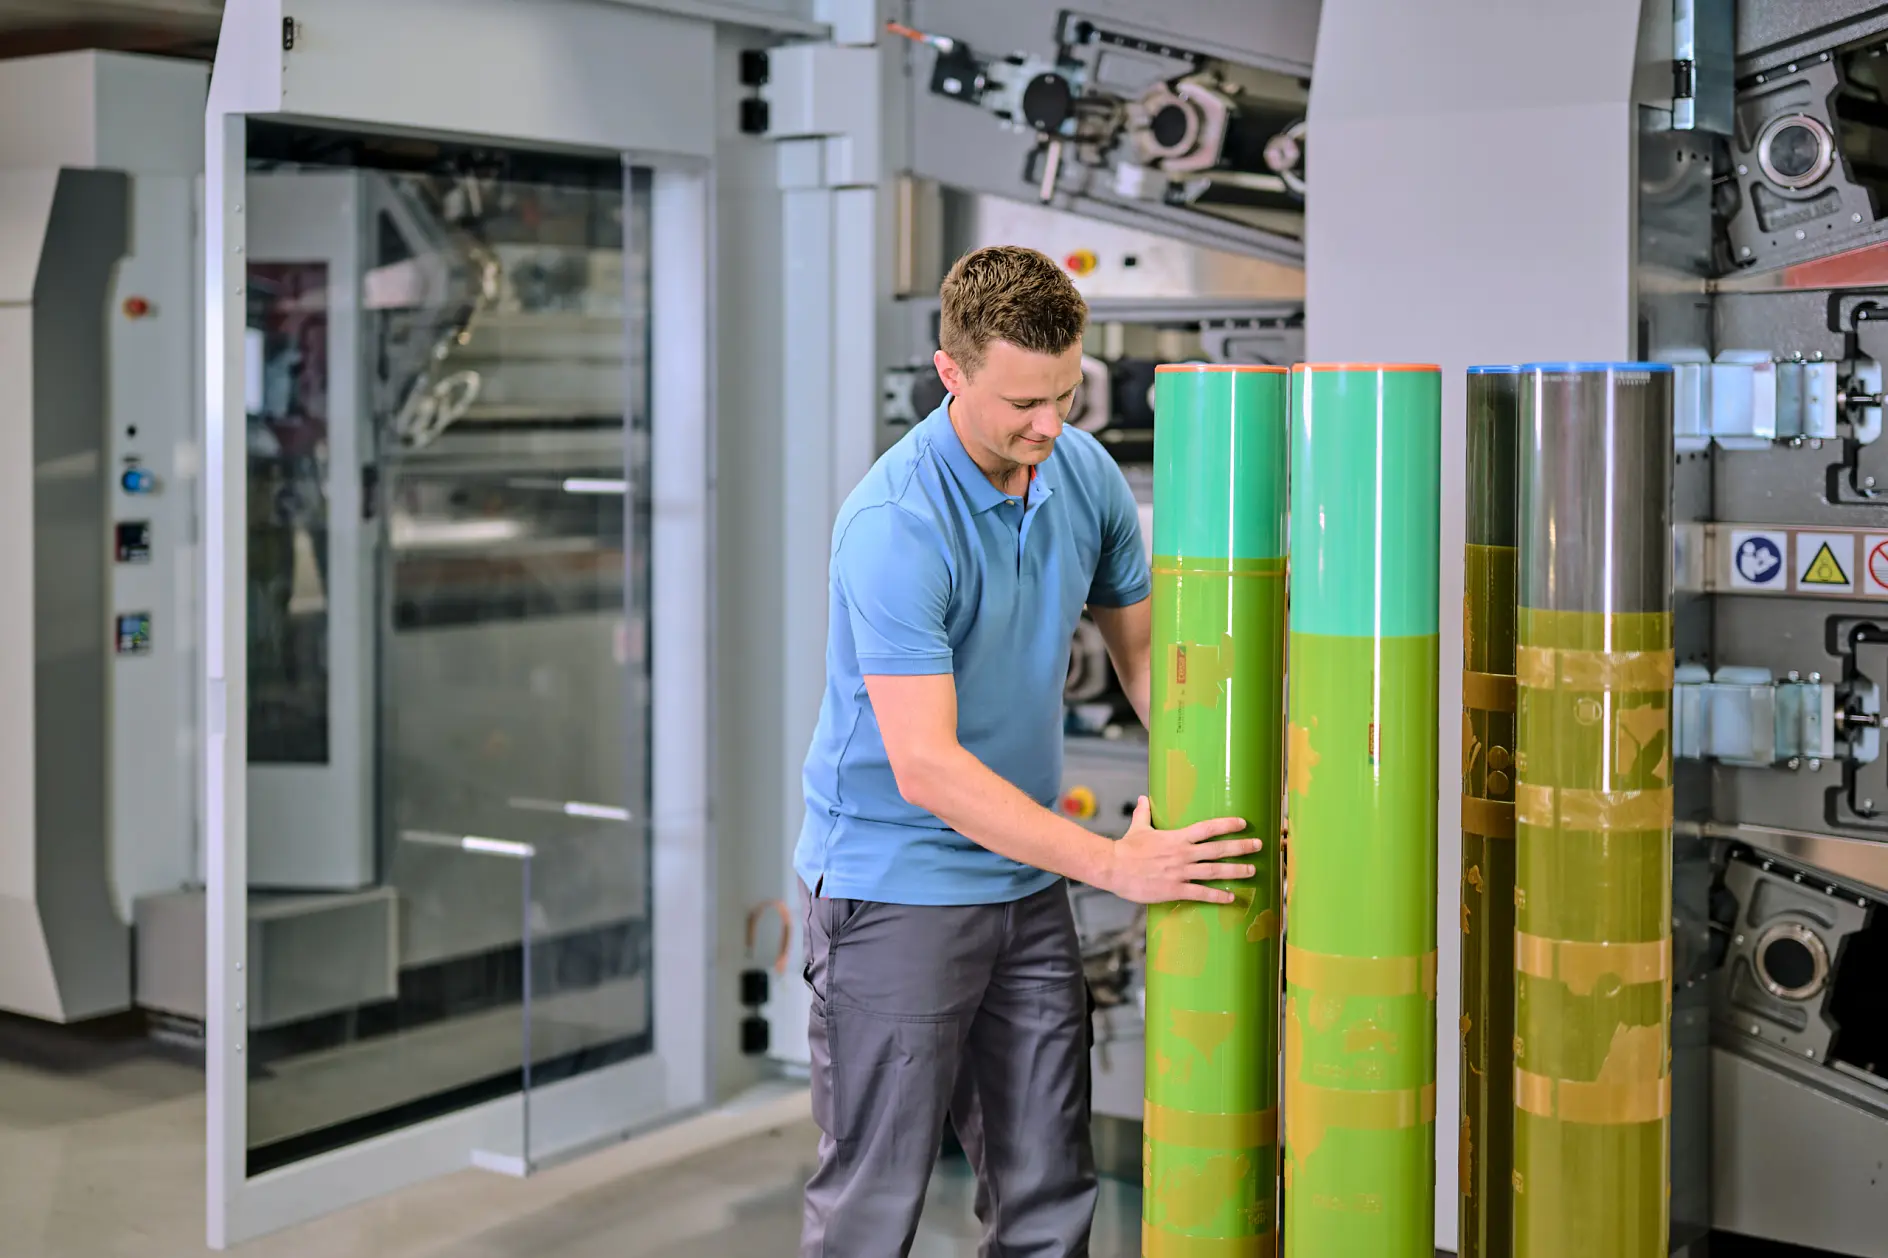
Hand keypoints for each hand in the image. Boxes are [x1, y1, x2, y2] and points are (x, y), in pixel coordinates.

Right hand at [1097, 796, 1261, 904]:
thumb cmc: (1126, 848)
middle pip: (1218, 849)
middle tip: (1259, 846)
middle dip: (1241, 847)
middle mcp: (1183, 853)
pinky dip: (1218, 895)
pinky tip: (1231, 897)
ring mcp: (1180, 872)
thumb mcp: (1137, 828)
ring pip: (1215, 871)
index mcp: (1177, 837)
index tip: (1243, 823)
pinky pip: (1201, 893)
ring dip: (1236, 871)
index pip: (1208, 828)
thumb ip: (1144, 813)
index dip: (1227, 825)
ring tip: (1252, 870)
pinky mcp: (1174, 889)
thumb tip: (1141, 798)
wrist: (1113, 867)